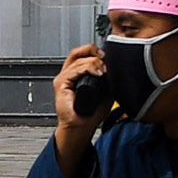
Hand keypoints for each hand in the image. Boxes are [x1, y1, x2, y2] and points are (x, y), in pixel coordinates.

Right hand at [50, 40, 107, 169]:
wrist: (80, 127)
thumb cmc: (89, 114)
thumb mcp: (105, 92)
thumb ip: (108, 81)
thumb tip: (116, 70)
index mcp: (78, 74)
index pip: (83, 54)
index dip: (95, 51)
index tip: (106, 56)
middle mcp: (69, 74)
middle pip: (78, 52)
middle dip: (92, 51)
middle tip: (104, 58)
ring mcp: (64, 78)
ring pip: (78, 60)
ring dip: (93, 62)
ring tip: (102, 71)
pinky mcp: (61, 84)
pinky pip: (73, 70)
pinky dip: (86, 68)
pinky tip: (96, 73)